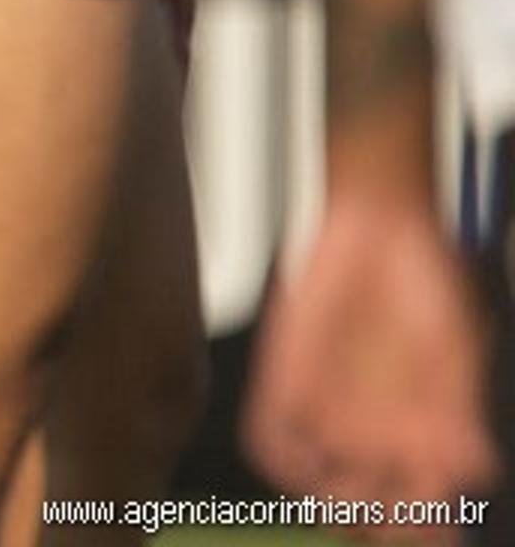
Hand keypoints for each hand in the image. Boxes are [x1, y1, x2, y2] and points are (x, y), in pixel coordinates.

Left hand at [245, 186, 499, 522]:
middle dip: (374, 525)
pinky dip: (280, 457)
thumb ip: (459, 406)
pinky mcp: (287, 381)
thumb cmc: (431, 285)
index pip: (424, 507)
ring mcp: (330, 411)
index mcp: (428, 435)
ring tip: (340, 500)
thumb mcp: (457, 343)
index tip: (430, 535)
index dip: (426, 532)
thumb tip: (474, 468)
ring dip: (327, 500)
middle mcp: (378, 432)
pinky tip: (295, 466)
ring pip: (321, 483)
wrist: (381, 230)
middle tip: (377, 524)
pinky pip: (272, 434)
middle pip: (370, 508)